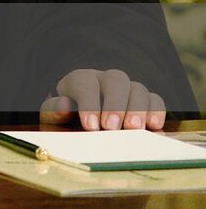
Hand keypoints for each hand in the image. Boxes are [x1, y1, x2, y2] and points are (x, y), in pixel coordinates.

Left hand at [40, 68, 165, 130]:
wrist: (78, 123)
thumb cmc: (65, 119)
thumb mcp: (52, 116)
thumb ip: (53, 111)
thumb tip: (64, 105)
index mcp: (79, 80)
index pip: (85, 83)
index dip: (89, 103)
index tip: (90, 126)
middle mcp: (105, 80)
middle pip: (116, 80)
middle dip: (115, 104)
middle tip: (111, 127)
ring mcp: (127, 90)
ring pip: (138, 88)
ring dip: (137, 108)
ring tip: (133, 129)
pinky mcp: (145, 103)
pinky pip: (155, 100)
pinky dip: (156, 111)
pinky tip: (154, 126)